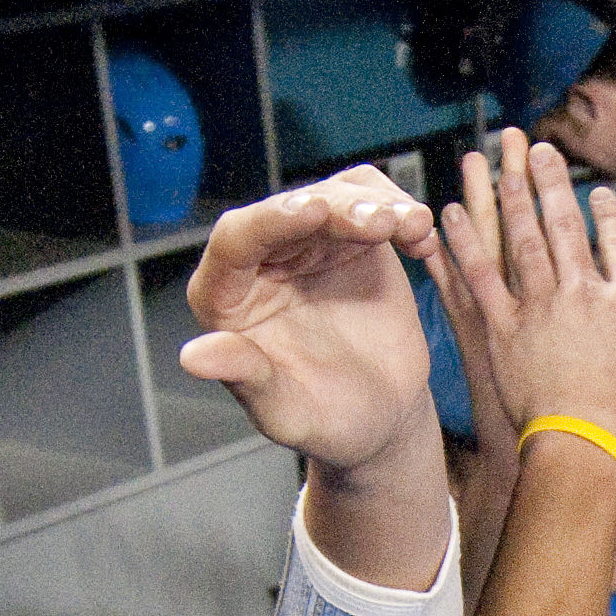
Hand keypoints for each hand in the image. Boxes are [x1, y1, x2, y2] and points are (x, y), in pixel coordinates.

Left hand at [181, 169, 439, 481]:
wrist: (381, 418)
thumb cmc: (326, 421)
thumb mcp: (285, 412)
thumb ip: (245, 379)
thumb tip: (194, 357)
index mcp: (227, 297)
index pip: (237, 239)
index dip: (273, 219)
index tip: (314, 211)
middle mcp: (262, 261)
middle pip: (291, 208)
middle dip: (339, 207)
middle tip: (381, 222)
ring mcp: (309, 245)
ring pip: (335, 195)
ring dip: (373, 204)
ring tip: (412, 227)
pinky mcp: (352, 239)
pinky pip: (371, 202)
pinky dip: (400, 210)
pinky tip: (421, 238)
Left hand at [429, 131, 615, 463]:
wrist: (586, 444)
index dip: (607, 217)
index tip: (598, 194)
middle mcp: (583, 293)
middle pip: (565, 227)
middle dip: (550, 184)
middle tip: (538, 149)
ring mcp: (541, 307)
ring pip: (522, 240)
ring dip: (509, 197)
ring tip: (498, 164)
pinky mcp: (504, 328)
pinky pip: (480, 278)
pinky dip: (464, 244)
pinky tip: (453, 214)